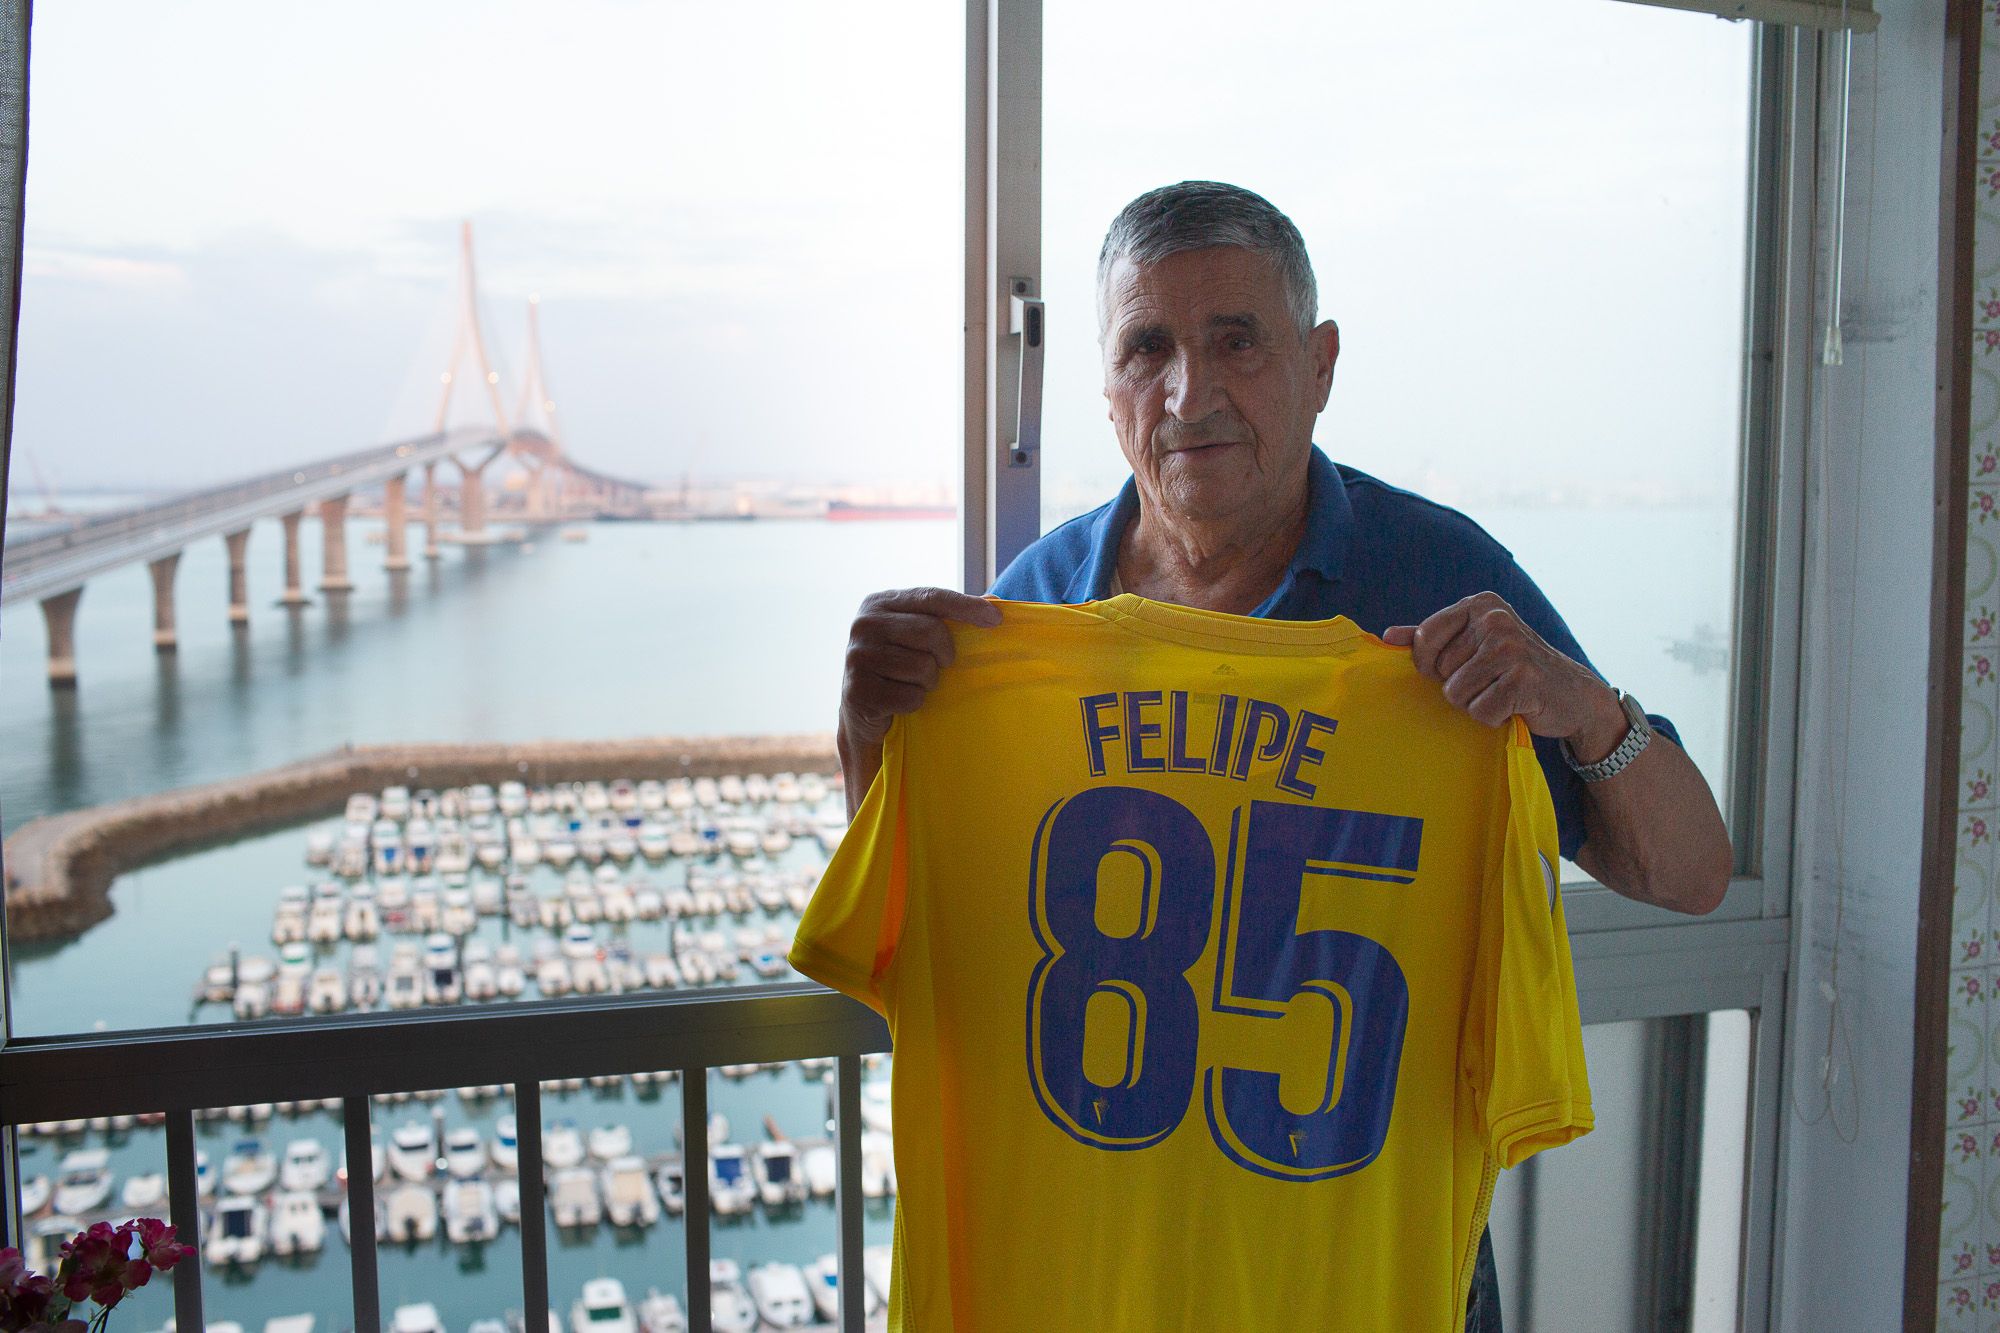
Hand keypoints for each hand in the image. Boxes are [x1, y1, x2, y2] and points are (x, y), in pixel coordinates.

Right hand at [838, 588, 1001, 811]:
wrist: (861, 712)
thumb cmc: (898, 667)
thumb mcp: (918, 637)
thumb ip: (949, 616)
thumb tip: (994, 600)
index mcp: (880, 602)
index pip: (931, 597)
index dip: (966, 607)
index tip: (996, 619)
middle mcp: (864, 624)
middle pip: (930, 631)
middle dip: (945, 654)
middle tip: (943, 665)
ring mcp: (857, 657)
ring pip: (922, 667)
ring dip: (928, 682)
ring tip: (914, 683)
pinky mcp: (858, 690)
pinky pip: (910, 697)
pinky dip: (914, 703)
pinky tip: (900, 701)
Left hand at [1382, 592, 1625, 758]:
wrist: (1572, 692)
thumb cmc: (1515, 666)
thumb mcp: (1475, 641)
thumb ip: (1431, 636)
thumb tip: (1386, 636)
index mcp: (1480, 604)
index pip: (1426, 636)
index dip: (1428, 662)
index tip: (1447, 669)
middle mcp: (1496, 619)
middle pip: (1440, 670)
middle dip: (1459, 684)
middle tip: (1491, 680)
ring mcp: (1511, 648)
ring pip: (1455, 693)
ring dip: (1475, 702)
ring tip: (1501, 692)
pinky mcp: (1523, 680)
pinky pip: (1480, 711)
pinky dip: (1492, 717)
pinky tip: (1514, 706)